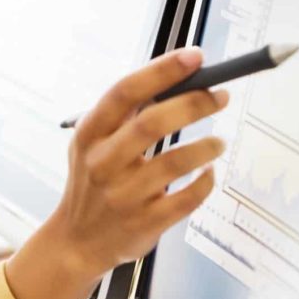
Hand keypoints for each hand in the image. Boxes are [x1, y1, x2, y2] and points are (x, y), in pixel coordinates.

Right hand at [4, 48, 227, 298]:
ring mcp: (123, 195)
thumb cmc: (94, 182)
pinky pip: (187, 198)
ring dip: (206, 146)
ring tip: (218, 142)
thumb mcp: (92, 143)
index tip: (195, 56)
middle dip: (194, 104)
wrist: (77, 241)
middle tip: (221, 96)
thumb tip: (176, 77)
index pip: (125, 92)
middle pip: (152, 123)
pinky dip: (205, 182)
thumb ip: (124, 114)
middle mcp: (103, 163)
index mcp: (90, 134)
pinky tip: (208, 172)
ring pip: (175, 162)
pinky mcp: (145, 223)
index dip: (162, 71)